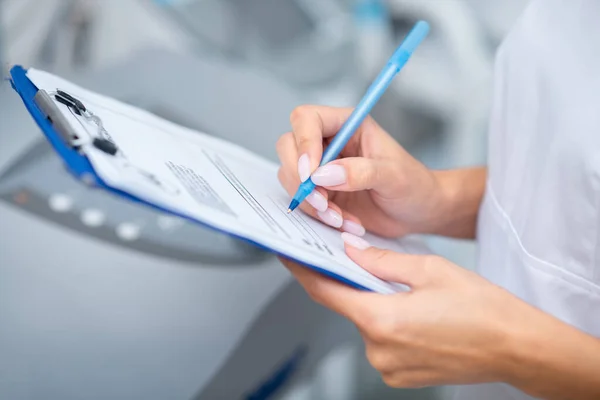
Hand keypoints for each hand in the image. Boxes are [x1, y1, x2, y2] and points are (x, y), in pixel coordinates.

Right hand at [277, 105, 444, 237]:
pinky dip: (318, 216)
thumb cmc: (414, 185)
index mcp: (347, 124)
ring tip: (341, 218)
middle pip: (289, 146)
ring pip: (291, 177)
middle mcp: (329, 142)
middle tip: (323, 202)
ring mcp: (321, 168)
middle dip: (300, 179)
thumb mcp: (394, 176)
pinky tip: (344, 223)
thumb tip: (323, 175)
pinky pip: (302, 201)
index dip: (303, 144)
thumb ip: (361, 172)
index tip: (311, 175)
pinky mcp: (320, 191)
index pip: (307, 119)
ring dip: (311, 202)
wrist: (418, 212)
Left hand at [279, 236, 545, 388]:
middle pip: (347, 306)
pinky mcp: (399, 375)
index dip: (303, 270)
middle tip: (361, 258)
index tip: (288, 253)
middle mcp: (377, 349)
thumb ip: (382, 260)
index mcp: (380, 319)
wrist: (517, 348)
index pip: (325, 291)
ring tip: (404, 288)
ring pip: (366, 322)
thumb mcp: (429, 269)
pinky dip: (387, 321)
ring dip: (374, 302)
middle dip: (351, 281)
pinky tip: (412, 311)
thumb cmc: (481, 308)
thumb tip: (350, 250)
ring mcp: (388, 367)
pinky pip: (381, 340)